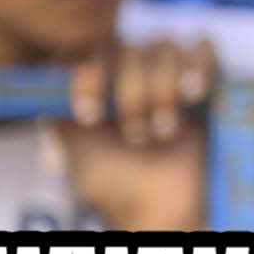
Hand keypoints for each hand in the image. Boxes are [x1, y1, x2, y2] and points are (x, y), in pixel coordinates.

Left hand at [54, 33, 219, 233]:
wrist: (168, 206)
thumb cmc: (118, 183)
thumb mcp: (76, 150)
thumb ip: (59, 114)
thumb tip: (46, 83)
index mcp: (95, 81)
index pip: (84, 50)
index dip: (88, 78)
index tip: (91, 118)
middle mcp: (129, 68)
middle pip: (126, 48)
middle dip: (132, 95)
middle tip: (137, 137)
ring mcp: (169, 69)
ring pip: (164, 47)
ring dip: (163, 90)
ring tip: (166, 131)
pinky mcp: (208, 75)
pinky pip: (204, 48)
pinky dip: (198, 67)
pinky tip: (192, 95)